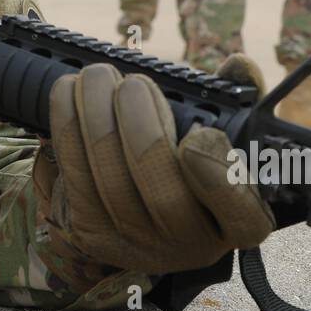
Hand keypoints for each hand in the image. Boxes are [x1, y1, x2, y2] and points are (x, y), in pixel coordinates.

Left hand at [33, 59, 273, 273]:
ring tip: (98, 76)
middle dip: (142, 126)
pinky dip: (67, 125)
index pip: (242, 216)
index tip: (198, 135)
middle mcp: (192, 245)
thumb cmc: (193, 153)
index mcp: (240, 221)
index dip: (219, 178)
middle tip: (133, 83)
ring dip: (97, 116)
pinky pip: (75, 175)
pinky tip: (69, 91)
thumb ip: (239, 97)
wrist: (142, 197)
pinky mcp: (91, 231)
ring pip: (113, 181)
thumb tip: (237, 65)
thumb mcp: (228, 128)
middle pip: (164, 195)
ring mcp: (139, 245)